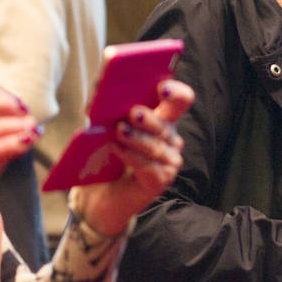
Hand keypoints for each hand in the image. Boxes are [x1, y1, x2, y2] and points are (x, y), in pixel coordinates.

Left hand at [71, 79, 194, 236]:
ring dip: (137, 137)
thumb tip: (100, 92)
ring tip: (119, 132)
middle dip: (151, 118)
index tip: (161, 88)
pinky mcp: (162, 179)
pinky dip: (132, 156)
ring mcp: (169, 160)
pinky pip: (149, 166)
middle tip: (134, 113)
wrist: (100, 194)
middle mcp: (171, 138)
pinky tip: (118, 149)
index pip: (181, 100)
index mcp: (162, 119)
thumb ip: (109, 109)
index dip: (176, 92)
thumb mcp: (106, 127)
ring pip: (156, 145)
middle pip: (167, 124)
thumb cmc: (106, 156)